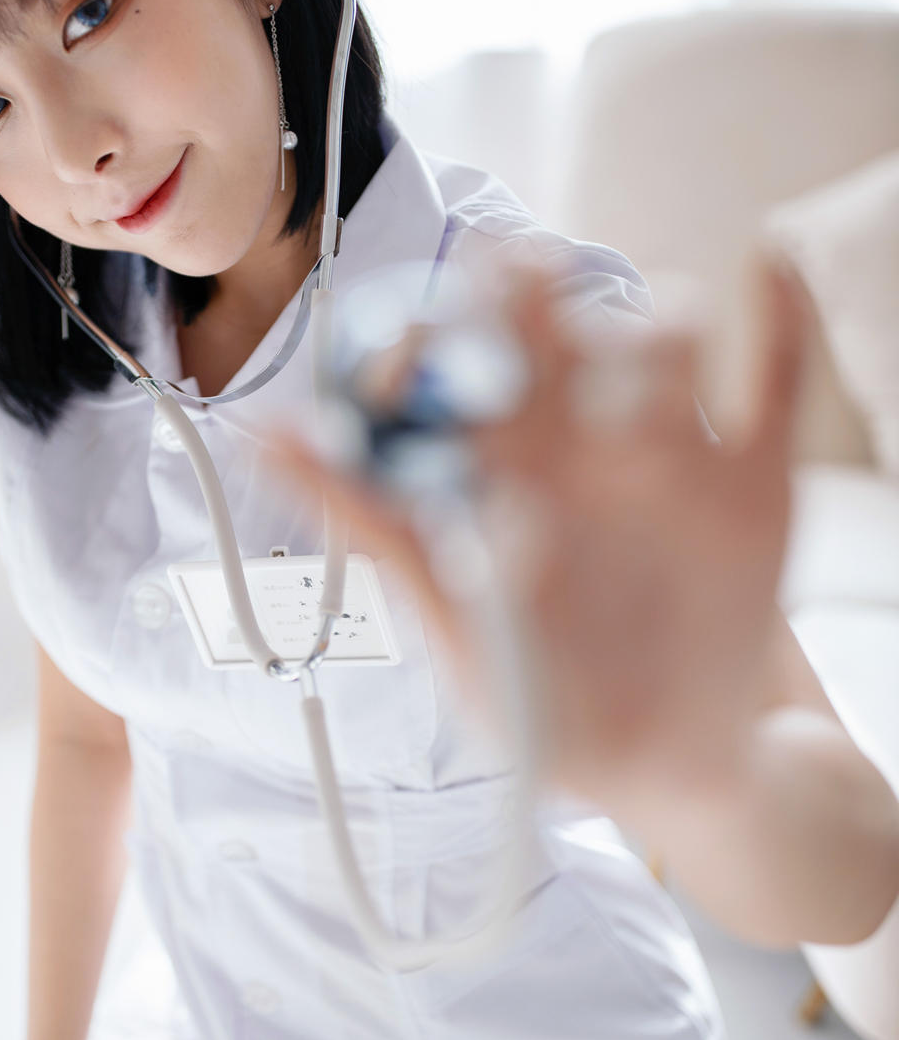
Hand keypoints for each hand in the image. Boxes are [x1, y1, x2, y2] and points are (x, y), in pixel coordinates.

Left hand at [258, 250, 812, 822]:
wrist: (666, 768)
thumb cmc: (543, 701)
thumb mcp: (446, 621)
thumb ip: (368, 523)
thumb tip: (263, 435)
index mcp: (501, 473)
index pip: (461, 360)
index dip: (437, 326)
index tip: (417, 330)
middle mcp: (580, 446)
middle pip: (556, 327)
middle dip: (532, 293)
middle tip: (514, 278)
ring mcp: (668, 454)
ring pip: (662, 334)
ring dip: (648, 326)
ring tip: (633, 374)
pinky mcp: (754, 480)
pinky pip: (772, 374)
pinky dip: (776, 314)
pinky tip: (765, 271)